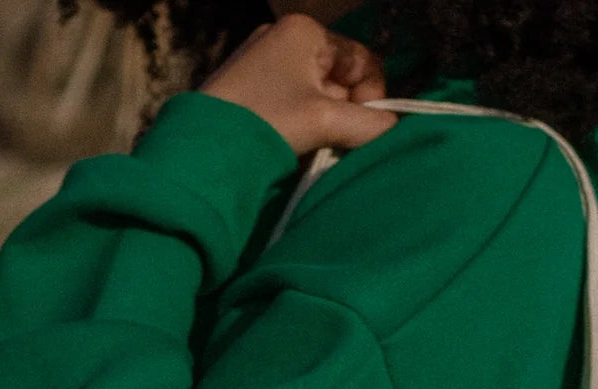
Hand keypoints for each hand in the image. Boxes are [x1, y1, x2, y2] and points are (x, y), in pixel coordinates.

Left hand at [199, 13, 397, 158]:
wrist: (202, 148)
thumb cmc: (266, 123)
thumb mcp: (322, 121)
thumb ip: (366, 124)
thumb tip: (394, 128)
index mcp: (306, 31)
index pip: (362, 60)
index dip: (371, 96)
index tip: (362, 129)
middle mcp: (286, 37)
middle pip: (340, 78)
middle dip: (344, 113)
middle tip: (333, 142)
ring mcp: (266, 61)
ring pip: (318, 94)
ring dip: (324, 124)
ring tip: (309, 146)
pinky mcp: (251, 87)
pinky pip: (294, 103)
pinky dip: (301, 125)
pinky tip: (292, 144)